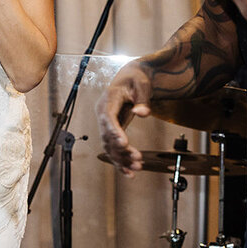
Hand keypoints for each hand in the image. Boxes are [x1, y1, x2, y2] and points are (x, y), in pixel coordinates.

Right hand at [95, 60, 153, 175]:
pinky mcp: (112, 130)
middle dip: (121, 150)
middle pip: (107, 135)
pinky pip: (113, 147)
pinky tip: (129, 171)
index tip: (123, 143)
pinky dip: (120, 159)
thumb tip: (142, 113)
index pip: (108, 117)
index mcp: (108, 100)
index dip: (114, 131)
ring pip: (109, 145)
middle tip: (137, 159)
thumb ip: (143, 100)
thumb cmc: (136, 78)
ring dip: (121, 158)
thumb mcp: (142, 85)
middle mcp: (103, 113)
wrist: (132, 77)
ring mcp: (106, 123)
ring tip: (136, 168)